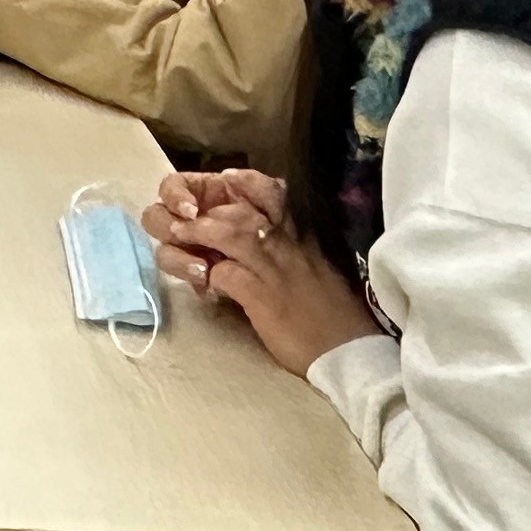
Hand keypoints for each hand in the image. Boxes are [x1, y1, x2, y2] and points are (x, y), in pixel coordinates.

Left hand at [146, 169, 378, 377]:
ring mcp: (274, 267)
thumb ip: (284, 248)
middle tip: (182, 222)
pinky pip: (225, 274)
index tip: (226, 180)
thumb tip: (249, 242)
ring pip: (224, 234)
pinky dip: (209, 276)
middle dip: (202, 214)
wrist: (349, 350)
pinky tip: (205, 285)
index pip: (271, 190)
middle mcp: (287, 243)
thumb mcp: (310, 267)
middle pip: (235, 210)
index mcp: (300, 233)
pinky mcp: (263, 296)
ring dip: (197, 236)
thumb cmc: (330, 311)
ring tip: (181, 243)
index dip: (245, 182)